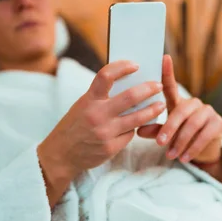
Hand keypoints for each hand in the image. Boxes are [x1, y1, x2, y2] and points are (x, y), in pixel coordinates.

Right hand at [38, 60, 165, 182]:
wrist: (60, 155)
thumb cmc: (74, 126)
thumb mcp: (82, 106)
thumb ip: (101, 97)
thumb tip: (127, 84)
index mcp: (88, 100)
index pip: (106, 76)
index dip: (122, 67)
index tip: (135, 65)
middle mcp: (97, 115)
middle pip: (130, 97)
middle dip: (149, 89)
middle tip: (158, 85)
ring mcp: (105, 132)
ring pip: (137, 118)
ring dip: (152, 110)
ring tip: (160, 105)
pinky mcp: (111, 147)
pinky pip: (130, 135)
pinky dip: (134, 129)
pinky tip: (136, 126)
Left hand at [137, 55, 221, 163]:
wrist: (202, 153)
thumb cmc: (180, 139)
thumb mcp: (166, 134)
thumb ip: (154, 130)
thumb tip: (138, 131)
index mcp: (178, 102)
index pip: (171, 85)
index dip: (168, 72)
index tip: (164, 57)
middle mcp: (194, 103)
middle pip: (181, 111)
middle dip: (170, 128)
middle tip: (160, 143)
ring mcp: (208, 112)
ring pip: (193, 124)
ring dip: (180, 141)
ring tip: (170, 155)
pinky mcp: (218, 124)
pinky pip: (204, 135)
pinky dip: (193, 148)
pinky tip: (184, 158)